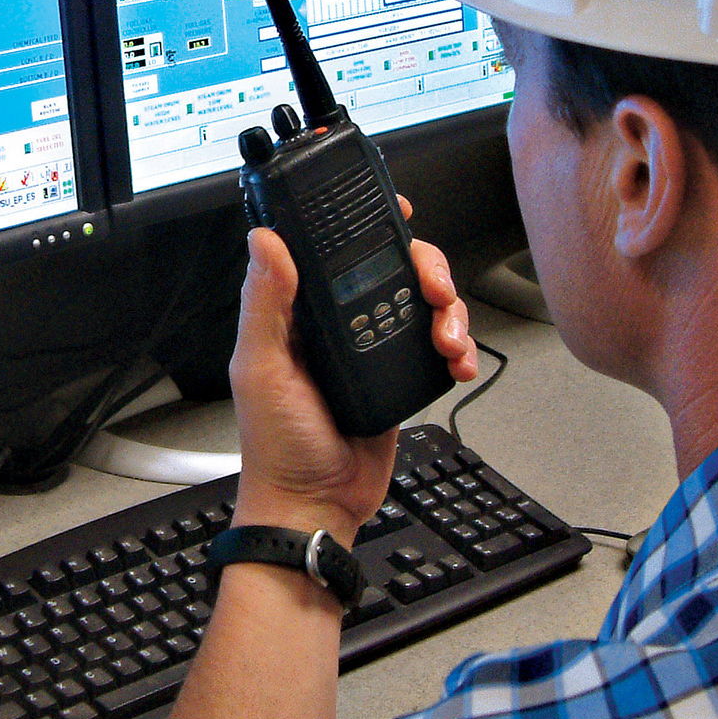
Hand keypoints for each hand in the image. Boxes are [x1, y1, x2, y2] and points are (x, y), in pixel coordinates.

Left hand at [227, 206, 475, 543]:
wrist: (316, 507)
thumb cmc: (276, 447)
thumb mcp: (260, 368)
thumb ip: (265, 303)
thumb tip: (265, 240)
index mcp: (298, 312)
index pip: (332, 249)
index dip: (365, 224)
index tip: (393, 212)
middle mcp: (337, 323)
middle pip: (392, 267)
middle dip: (424, 267)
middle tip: (433, 286)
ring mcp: (373, 348)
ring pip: (423, 301)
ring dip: (448, 308)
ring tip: (447, 336)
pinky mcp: (401, 375)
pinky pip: (438, 344)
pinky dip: (457, 346)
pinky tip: (456, 361)